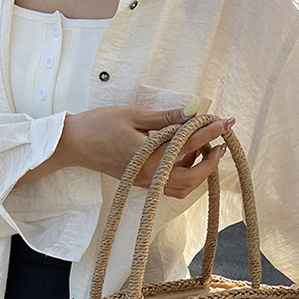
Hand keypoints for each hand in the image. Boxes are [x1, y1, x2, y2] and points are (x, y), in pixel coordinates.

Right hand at [55, 106, 232, 197]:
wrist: (73, 145)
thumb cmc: (99, 126)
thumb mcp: (134, 115)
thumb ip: (166, 118)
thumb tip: (193, 112)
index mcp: (147, 157)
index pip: (187, 145)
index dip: (209, 132)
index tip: (225, 121)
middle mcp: (148, 175)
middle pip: (190, 178)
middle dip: (210, 162)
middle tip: (222, 142)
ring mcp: (144, 182)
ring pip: (181, 187)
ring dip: (199, 171)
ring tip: (207, 149)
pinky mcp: (141, 182)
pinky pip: (170, 185)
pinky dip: (184, 174)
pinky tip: (187, 155)